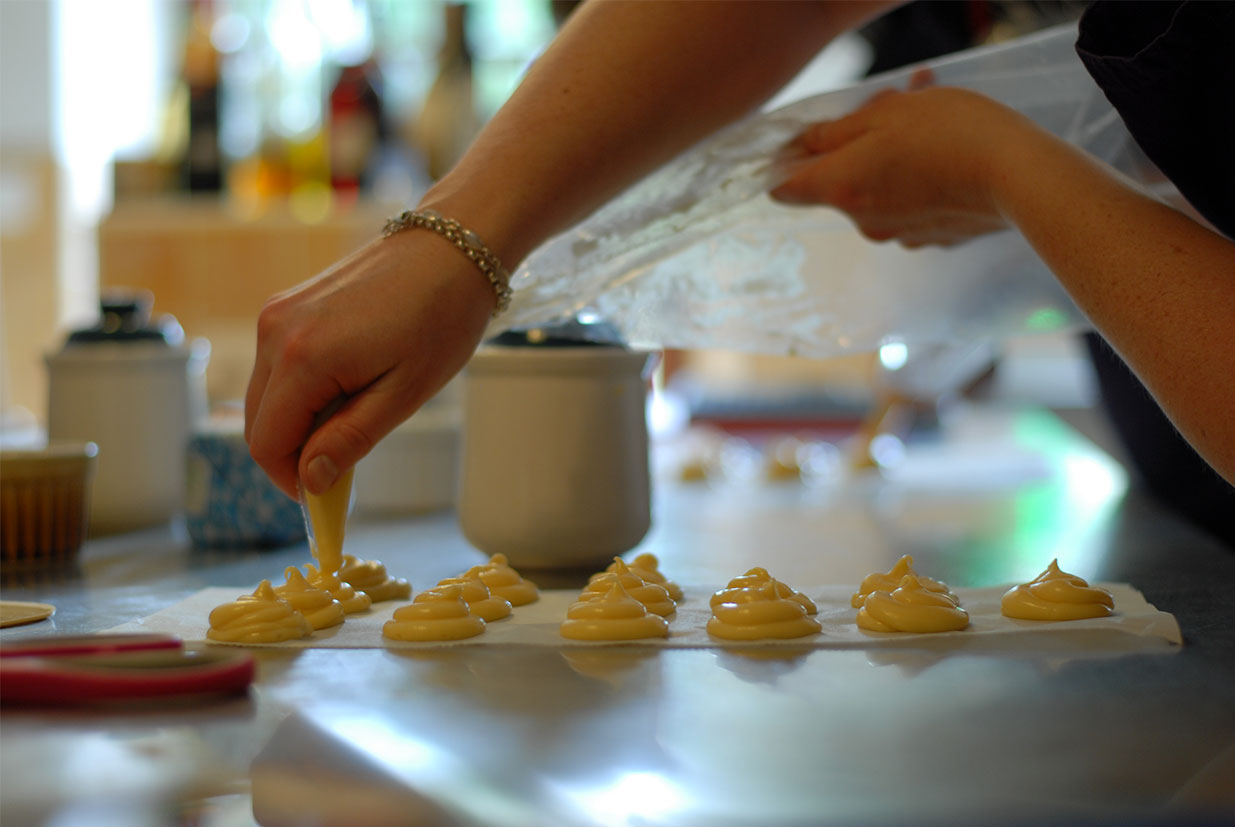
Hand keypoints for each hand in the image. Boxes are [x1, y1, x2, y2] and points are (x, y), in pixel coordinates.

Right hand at [245, 229, 493, 498]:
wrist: (452, 248)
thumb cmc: (440, 318)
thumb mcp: (404, 393)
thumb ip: (349, 439)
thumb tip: (309, 481)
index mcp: (301, 358)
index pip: (266, 444)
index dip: (290, 480)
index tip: (326, 499)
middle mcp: (274, 332)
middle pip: (258, 422)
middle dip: (293, 455)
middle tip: (344, 470)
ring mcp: (277, 313)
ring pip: (265, 395)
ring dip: (298, 423)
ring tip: (355, 423)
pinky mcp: (287, 304)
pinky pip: (278, 366)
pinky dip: (302, 392)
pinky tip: (348, 390)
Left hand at [770, 85, 1044, 246]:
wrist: (1017, 175)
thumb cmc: (948, 134)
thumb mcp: (883, 114)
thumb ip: (833, 132)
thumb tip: (801, 147)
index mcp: (840, 189)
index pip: (782, 188)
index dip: (786, 160)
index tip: (807, 137)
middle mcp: (862, 222)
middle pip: (837, 182)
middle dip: (855, 144)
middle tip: (890, 104)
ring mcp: (898, 234)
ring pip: (878, 188)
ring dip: (891, 155)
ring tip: (929, 115)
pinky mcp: (931, 237)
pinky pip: (910, 202)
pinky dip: (918, 177)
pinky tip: (947, 149)